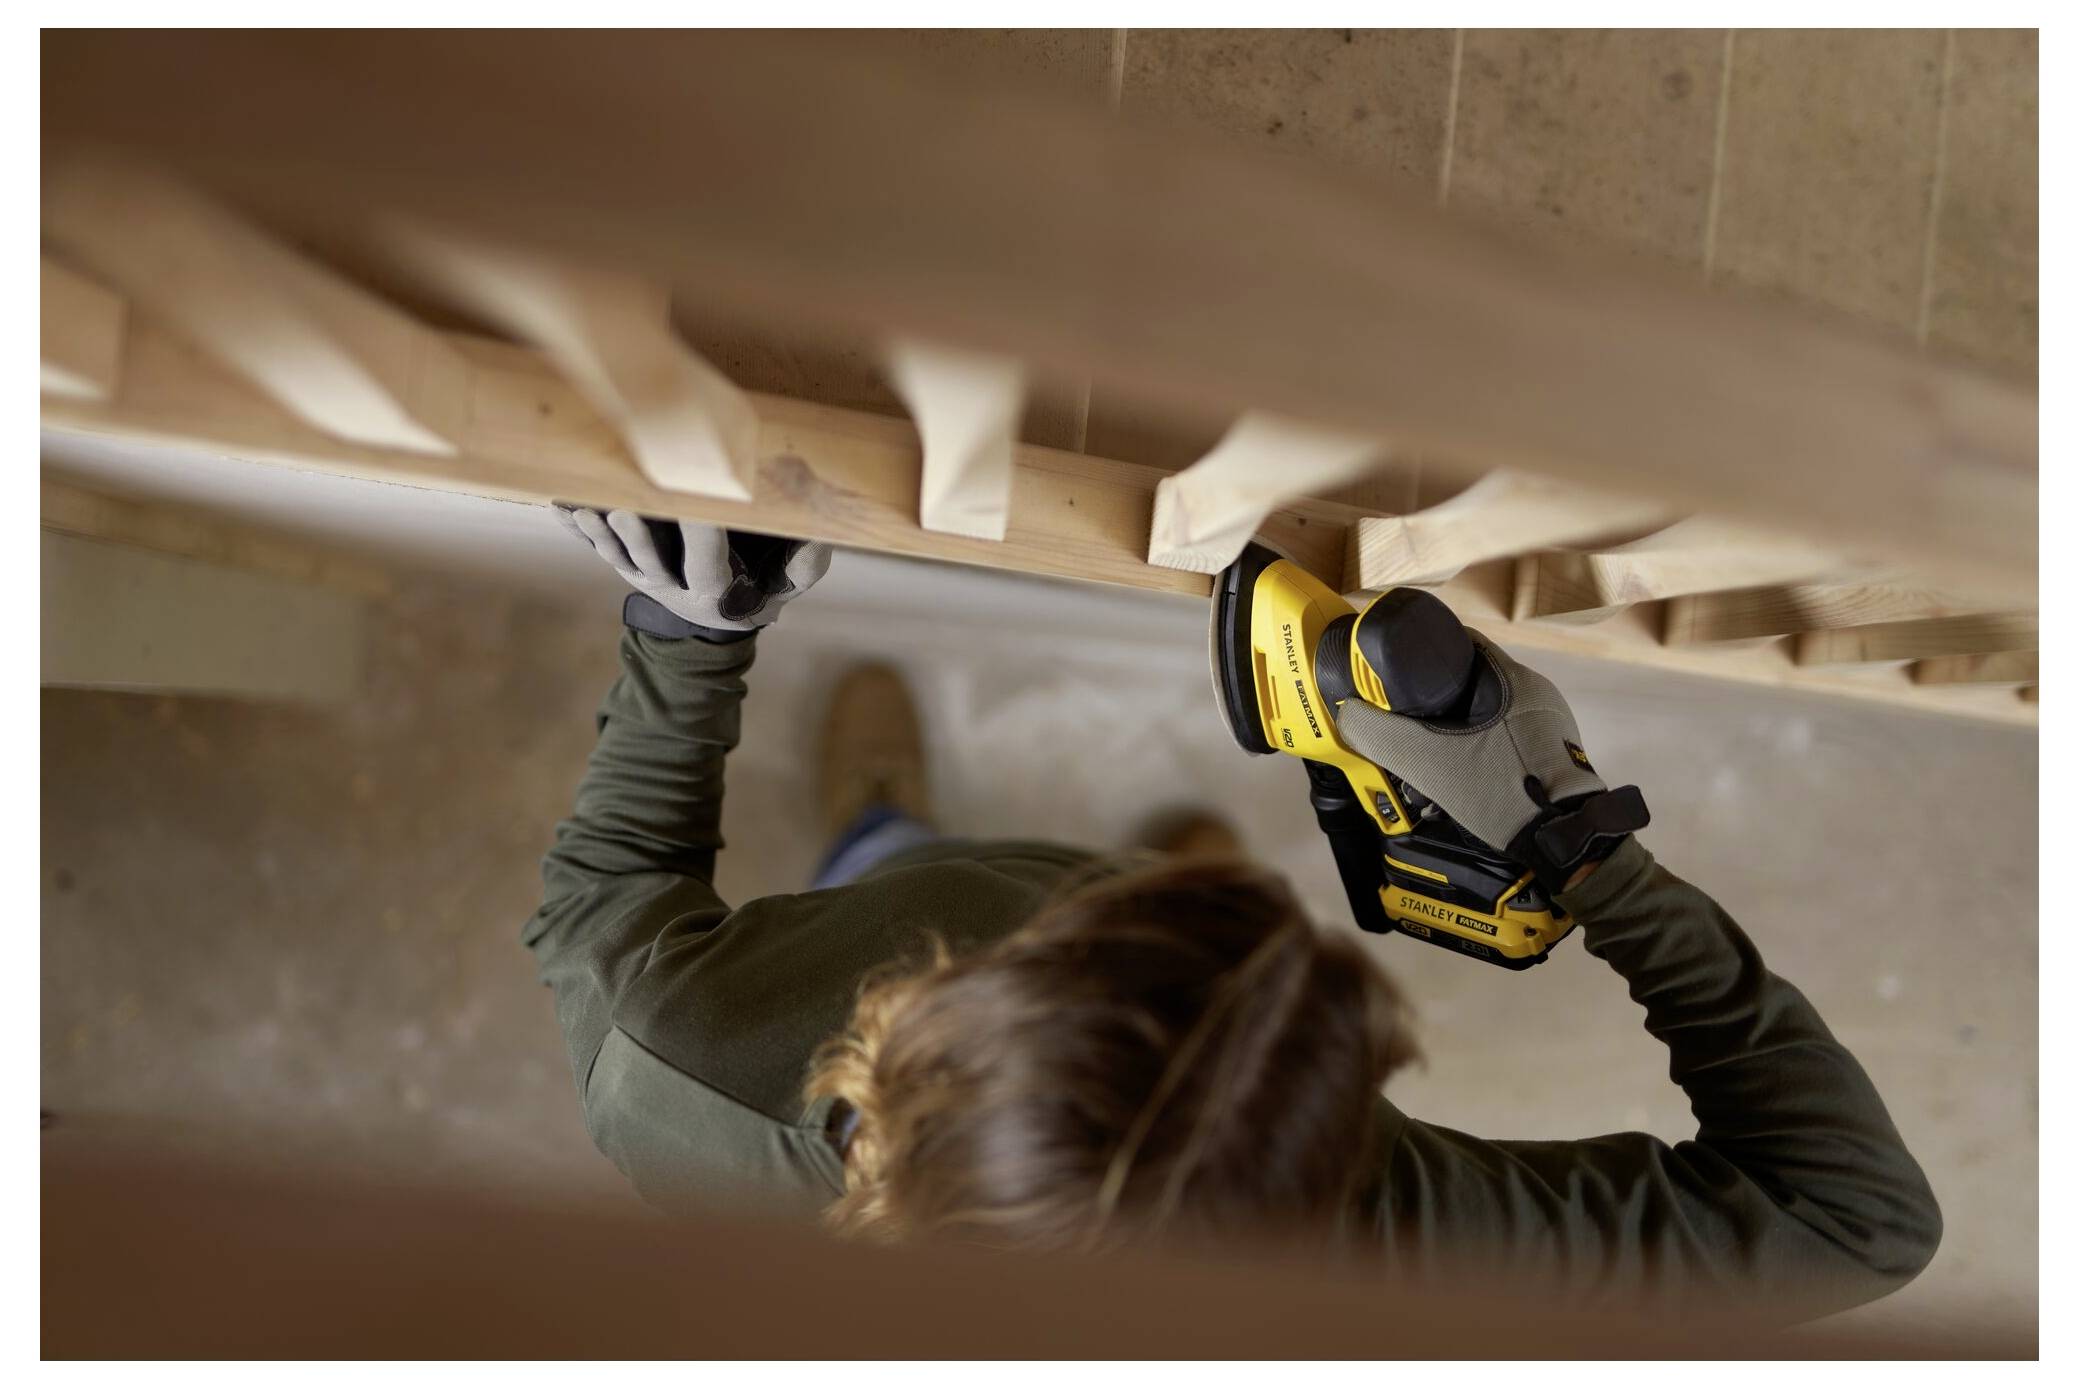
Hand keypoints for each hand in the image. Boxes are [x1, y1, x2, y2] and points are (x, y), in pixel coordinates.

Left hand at [553, 504, 830, 635]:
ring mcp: (642, 575)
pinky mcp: (623, 564)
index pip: (709, 561)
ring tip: (584, 506)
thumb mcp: (785, 588)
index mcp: (715, 590)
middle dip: (635, 536)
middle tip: (622, 509)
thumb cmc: (756, 591)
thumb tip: (814, 541)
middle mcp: (672, 584)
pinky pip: (595, 546)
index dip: (704, 534)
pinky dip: (576, 527)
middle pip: (650, 559)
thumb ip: (803, 567)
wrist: (714, 618)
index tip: (699, 504)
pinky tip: (558, 504)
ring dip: (598, 531)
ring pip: (616, 553)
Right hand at [1334, 634, 1645, 890]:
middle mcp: (1536, 694)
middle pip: (1472, 679)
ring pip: (1489, 712)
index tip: (1397, 670)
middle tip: (1406, 718)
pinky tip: (1460, 774)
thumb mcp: (1430, 764)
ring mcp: (1549, 725)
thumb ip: (1381, 737)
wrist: (1564, 842)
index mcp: (1514, 679)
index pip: (1462, 641)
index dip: (1424, 651)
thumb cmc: (1503, 791)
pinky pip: (1505, 737)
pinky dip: (1479, 748)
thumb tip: (1346, 714)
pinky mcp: (1554, 753)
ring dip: (1456, 729)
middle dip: (1435, 699)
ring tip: (1427, 752)